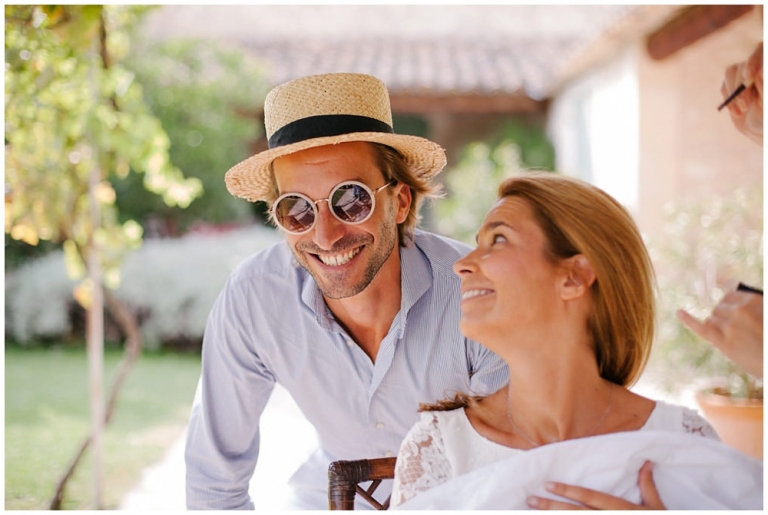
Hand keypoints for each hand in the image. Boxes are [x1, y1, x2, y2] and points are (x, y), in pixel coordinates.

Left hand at [526, 460, 664, 509]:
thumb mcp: (657, 508)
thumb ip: (647, 486)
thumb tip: (646, 463)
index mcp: (621, 510)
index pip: (590, 497)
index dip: (568, 491)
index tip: (548, 484)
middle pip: (576, 514)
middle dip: (551, 507)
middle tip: (530, 500)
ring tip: (533, 513)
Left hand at [677, 290, 762, 377]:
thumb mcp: (762, 315)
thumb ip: (749, 306)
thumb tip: (729, 287)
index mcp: (754, 300)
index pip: (729, 297)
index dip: (730, 307)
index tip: (734, 316)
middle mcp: (740, 310)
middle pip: (719, 309)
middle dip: (725, 319)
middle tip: (740, 334)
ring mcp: (731, 325)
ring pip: (712, 320)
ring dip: (719, 329)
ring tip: (738, 341)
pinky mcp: (723, 342)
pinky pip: (701, 328)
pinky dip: (688, 320)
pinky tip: (679, 312)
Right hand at [722, 42, 762, 143]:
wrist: (759, 128)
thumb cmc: (766, 117)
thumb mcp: (767, 106)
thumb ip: (765, 89)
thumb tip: (759, 72)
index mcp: (766, 67)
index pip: (761, 51)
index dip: (753, 61)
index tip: (748, 76)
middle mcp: (757, 67)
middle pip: (743, 64)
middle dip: (741, 84)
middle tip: (746, 104)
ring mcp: (743, 73)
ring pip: (731, 72)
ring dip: (734, 92)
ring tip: (743, 109)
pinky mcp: (732, 83)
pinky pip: (724, 85)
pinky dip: (729, 100)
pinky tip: (738, 111)